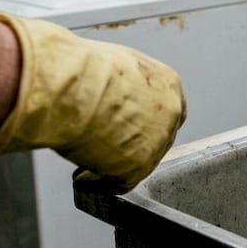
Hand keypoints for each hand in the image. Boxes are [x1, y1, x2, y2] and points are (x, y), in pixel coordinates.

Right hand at [0, 12, 186, 192]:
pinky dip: (100, 183)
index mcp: (168, 83)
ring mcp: (158, 141)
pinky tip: (82, 177)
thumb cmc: (84, 70)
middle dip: (132, 144)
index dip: (145, 121)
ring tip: (83, 160)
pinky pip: (120, 183)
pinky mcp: (139, 167)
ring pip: (139, 161)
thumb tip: (109, 92)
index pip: (165, 109)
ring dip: (114, 164)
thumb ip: (124, 83)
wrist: (75, 89)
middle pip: (157, 137)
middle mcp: (171, 113)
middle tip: (103, 146)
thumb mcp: (114, 64)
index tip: (125, 126)